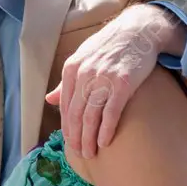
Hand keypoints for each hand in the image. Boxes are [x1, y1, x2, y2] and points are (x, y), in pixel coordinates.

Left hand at [45, 4, 186, 158]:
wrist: (137, 31)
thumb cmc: (109, 47)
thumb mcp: (83, 59)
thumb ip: (66, 82)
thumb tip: (49, 100)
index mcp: (71, 69)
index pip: (65, 106)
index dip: (67, 128)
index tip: (70, 143)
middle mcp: (84, 74)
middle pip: (76, 115)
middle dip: (75, 138)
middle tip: (79, 154)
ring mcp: (103, 79)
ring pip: (91, 117)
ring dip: (88, 139)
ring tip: (90, 153)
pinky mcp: (123, 84)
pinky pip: (110, 113)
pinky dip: (106, 130)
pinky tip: (104, 142)